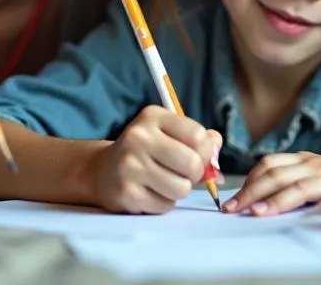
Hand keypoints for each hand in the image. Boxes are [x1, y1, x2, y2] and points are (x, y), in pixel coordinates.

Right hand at [92, 105, 222, 213]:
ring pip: (181, 188)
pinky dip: (164, 202)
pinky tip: (151, 192)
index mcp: (153, 116)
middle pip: (192, 163)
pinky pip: (165, 205)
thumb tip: (217, 163)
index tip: (196, 156)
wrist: (103, 170)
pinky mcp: (126, 193)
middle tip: (184, 174)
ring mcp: (130, 166)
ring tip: (166, 182)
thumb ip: (202, 140)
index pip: (198, 136)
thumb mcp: (170, 133)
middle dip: (195, 174)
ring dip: (180, 190)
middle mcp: (138, 137)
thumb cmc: (147, 151)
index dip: (205, 152)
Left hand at [224, 152, 320, 215]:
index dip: (248, 181)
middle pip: (278, 176)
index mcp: (303, 161)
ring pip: (303, 188)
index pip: (269, 165)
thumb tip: (252, 197)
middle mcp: (315, 167)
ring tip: (260, 213)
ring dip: (279, 200)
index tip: (232, 200)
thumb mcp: (310, 173)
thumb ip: (287, 180)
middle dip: (252, 193)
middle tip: (234, 210)